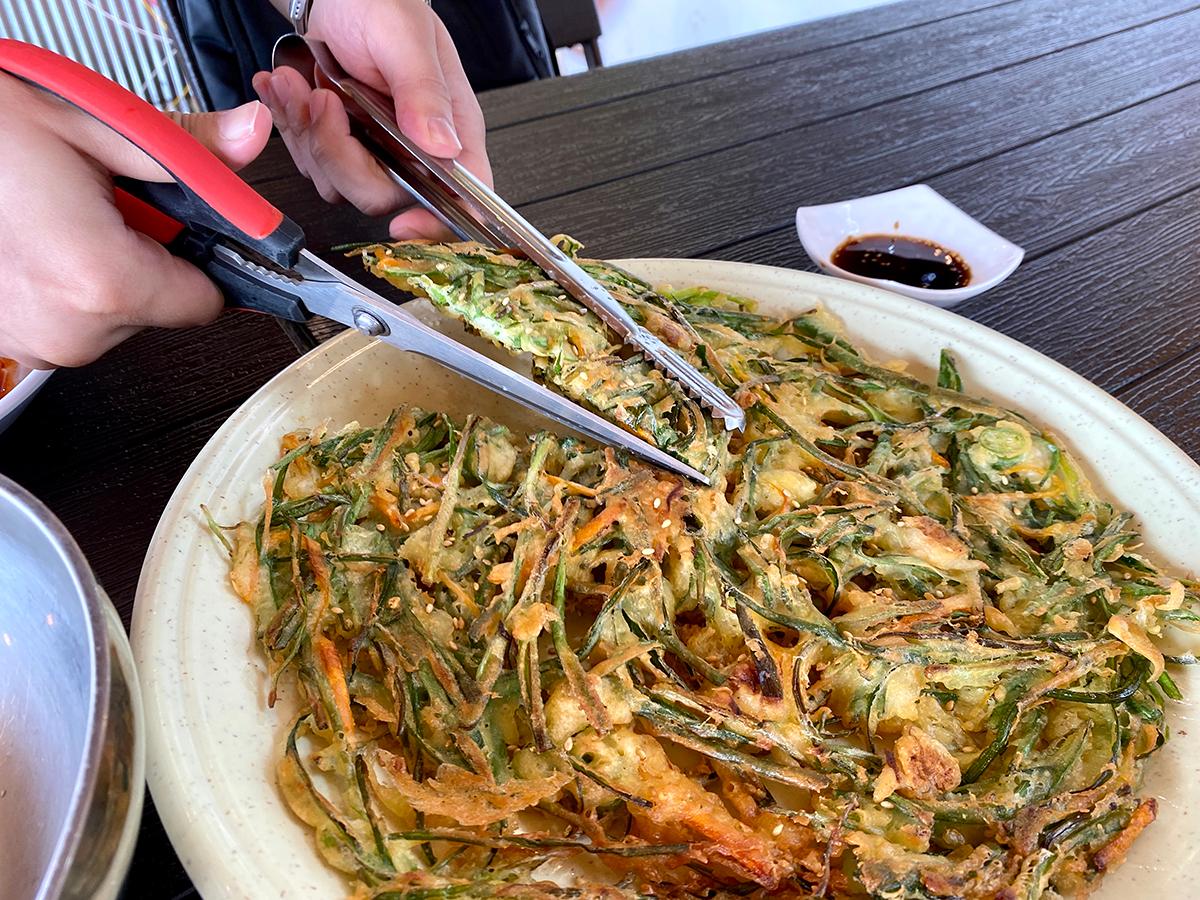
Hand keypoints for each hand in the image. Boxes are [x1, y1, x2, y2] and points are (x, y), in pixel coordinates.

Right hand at [0, 73, 271, 367]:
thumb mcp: (95, 124)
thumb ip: (188, 148)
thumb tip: (251, 136)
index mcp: (103, 282)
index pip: (208, 300)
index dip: (206, 253)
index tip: (188, 222)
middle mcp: (70, 329)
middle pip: (163, 306)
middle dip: (152, 254)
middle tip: (104, 202)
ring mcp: (35, 344)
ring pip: (119, 312)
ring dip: (108, 266)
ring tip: (62, 215)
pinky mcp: (14, 344)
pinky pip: (74, 318)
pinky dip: (69, 281)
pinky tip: (40, 239)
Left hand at [253, 0, 490, 239]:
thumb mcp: (404, 35)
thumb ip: (423, 90)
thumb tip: (443, 145)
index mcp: (450, 127)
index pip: (460, 197)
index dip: (435, 221)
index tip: (402, 224)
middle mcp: (415, 147)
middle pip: (381, 195)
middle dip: (339, 154)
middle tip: (324, 101)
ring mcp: (375, 149)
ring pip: (337, 184)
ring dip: (307, 134)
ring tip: (300, 83)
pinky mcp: (339, 145)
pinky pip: (310, 162)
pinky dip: (291, 126)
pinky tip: (289, 89)